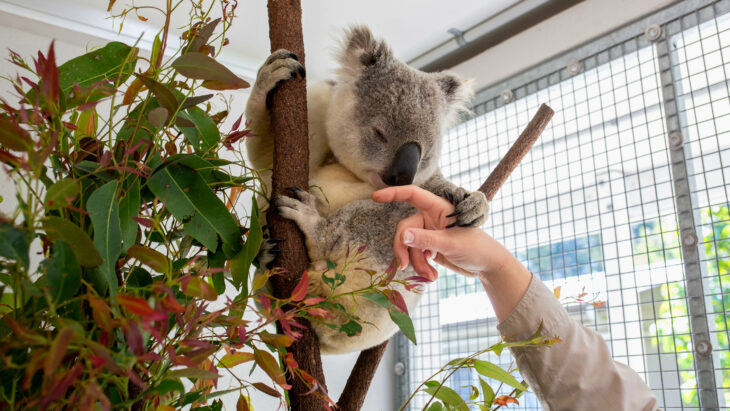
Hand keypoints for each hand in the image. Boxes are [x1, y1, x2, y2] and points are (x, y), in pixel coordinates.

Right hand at [372, 185, 507, 280]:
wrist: (488, 266)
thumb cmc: (476, 247)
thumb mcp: (451, 243)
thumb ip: (426, 239)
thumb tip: (403, 236)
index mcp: (438, 208)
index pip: (412, 195)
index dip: (393, 194)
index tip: (375, 197)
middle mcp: (431, 218)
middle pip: (405, 228)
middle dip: (404, 249)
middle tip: (405, 266)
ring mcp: (430, 233)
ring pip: (410, 246)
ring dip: (417, 263)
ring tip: (431, 277)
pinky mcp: (431, 248)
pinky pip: (417, 256)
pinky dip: (421, 267)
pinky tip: (433, 275)